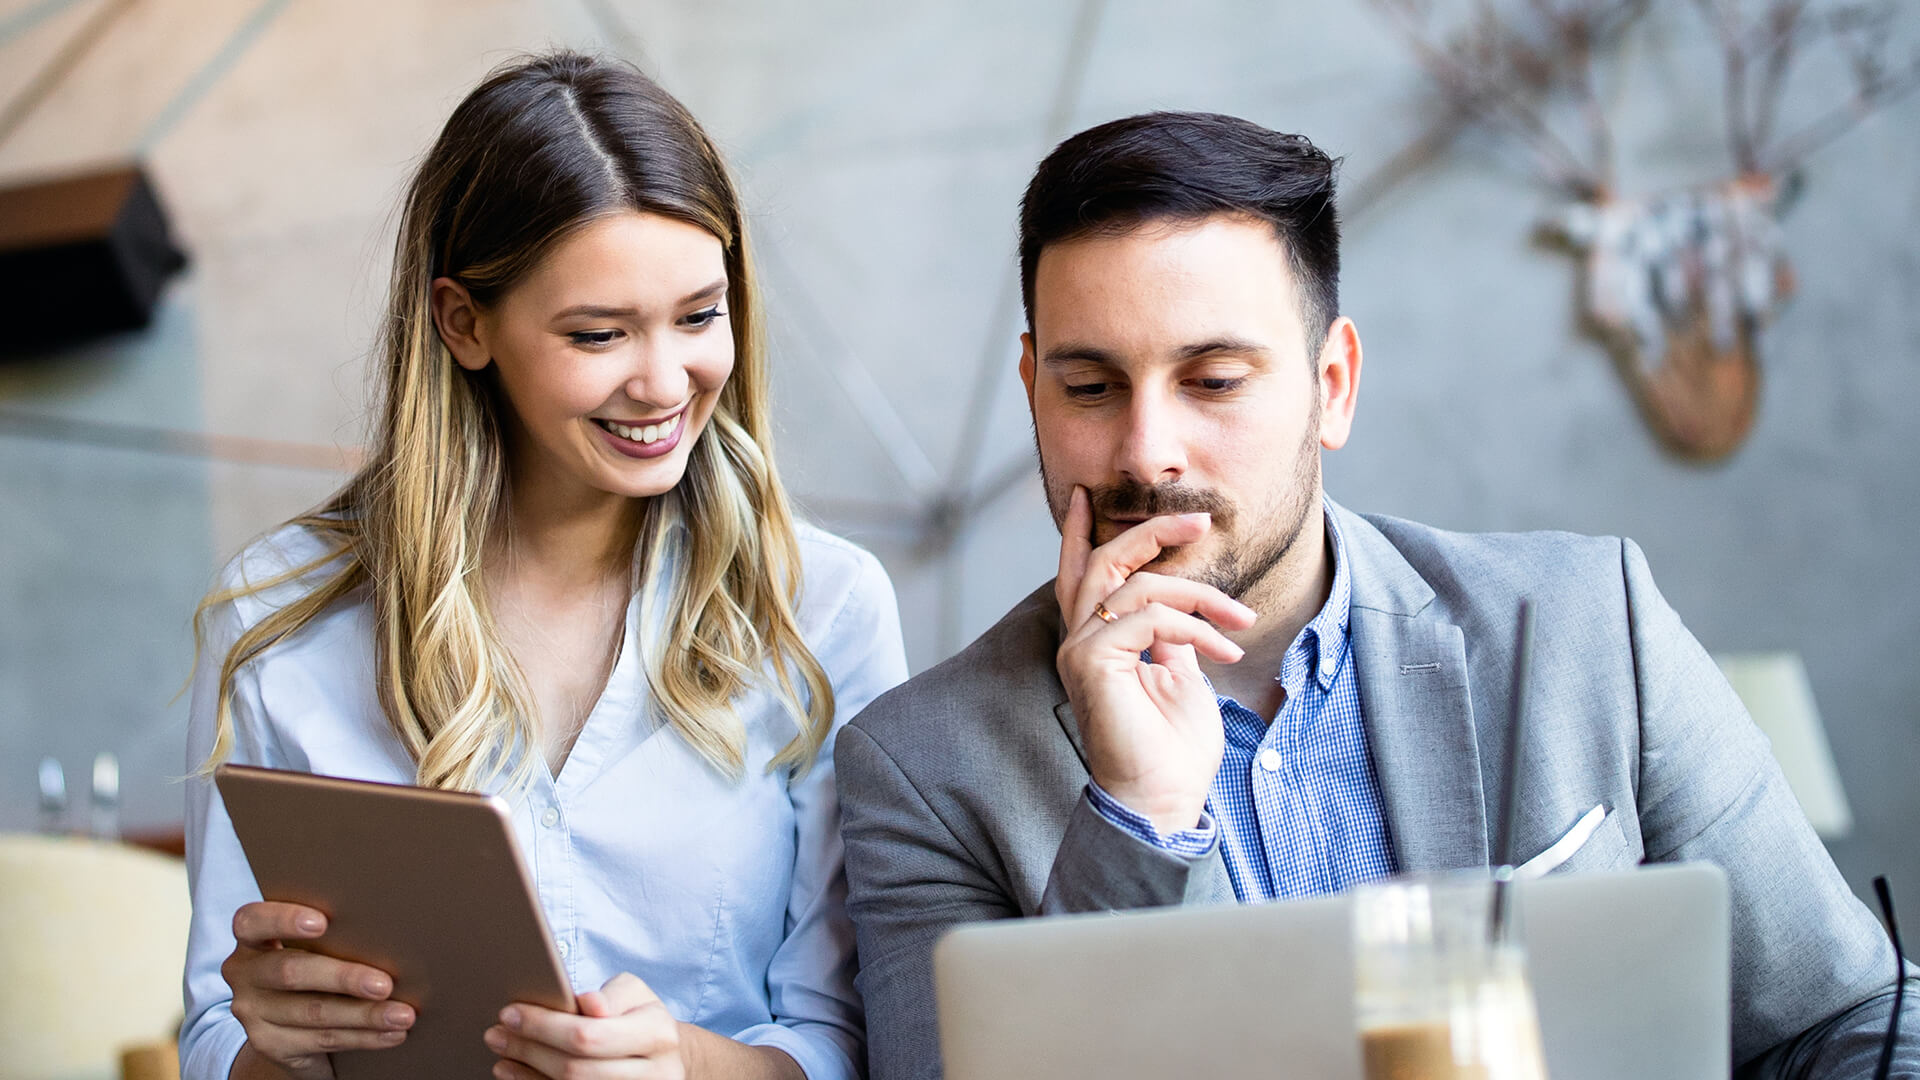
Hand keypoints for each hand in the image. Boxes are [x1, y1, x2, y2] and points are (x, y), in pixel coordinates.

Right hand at [222, 902, 411, 1079]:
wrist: (289, 1025)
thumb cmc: (314, 964)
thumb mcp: (312, 946)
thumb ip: (332, 936)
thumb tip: (393, 933)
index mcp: (252, 938)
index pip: (253, 921)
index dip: (284, 919)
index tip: (322, 922)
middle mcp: (245, 973)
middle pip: (291, 972)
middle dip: (343, 978)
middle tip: (385, 984)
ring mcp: (252, 1011)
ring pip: (313, 1011)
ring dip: (364, 1015)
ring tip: (402, 1015)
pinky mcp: (268, 1043)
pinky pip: (322, 1039)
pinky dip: (364, 1037)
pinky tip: (391, 1033)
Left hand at [487, 973, 683, 1079]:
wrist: (663, 1057)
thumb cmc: (639, 1017)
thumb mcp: (634, 994)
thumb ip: (611, 995)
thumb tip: (587, 1004)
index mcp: (658, 1034)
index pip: (590, 1035)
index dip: (544, 1026)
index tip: (509, 1013)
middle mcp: (655, 1074)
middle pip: (575, 1070)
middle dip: (529, 1049)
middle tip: (495, 1032)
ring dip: (527, 1072)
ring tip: (501, 1052)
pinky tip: (517, 1073)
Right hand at [1054, 486, 1256, 834]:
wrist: (1163, 798)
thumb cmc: (1173, 749)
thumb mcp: (1180, 677)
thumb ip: (1172, 638)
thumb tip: (1183, 612)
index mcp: (1096, 643)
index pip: (1081, 575)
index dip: (1083, 535)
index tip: (1088, 497)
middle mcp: (1080, 642)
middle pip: (1106, 563)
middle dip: (1153, 532)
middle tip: (1200, 518)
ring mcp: (1081, 650)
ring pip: (1137, 585)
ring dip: (1200, 595)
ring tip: (1242, 618)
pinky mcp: (1091, 661)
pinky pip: (1150, 618)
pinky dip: (1195, 628)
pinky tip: (1225, 651)